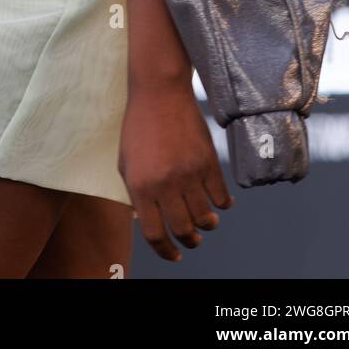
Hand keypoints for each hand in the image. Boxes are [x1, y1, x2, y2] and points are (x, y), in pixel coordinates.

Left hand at [118, 76, 232, 261]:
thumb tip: (146, 224)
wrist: (159, 92)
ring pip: (205, 218)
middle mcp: (165, 184)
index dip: (166, 252)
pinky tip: (218, 204)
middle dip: (190, 242)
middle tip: (193, 241)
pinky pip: (221, 197)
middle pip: (183, 230)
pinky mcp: (209, 162)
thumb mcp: (126, 163)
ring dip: (207, 225)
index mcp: (141, 187)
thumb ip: (135, 195)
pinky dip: (222, 206)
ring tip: (206, 222)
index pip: (155, 235)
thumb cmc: (139, 128)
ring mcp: (189, 174)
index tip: (174, 256)